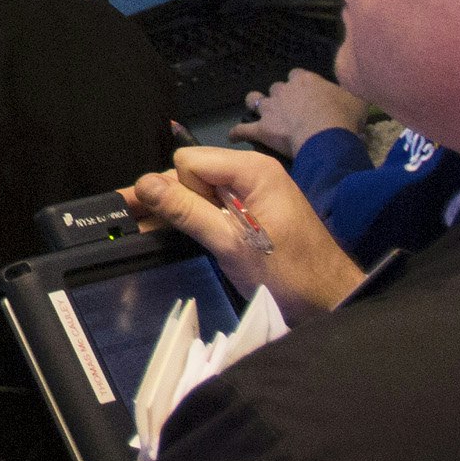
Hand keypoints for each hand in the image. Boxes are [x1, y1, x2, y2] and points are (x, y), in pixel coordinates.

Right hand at [122, 145, 364, 323]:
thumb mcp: (231, 244)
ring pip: (200, 192)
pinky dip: (196, 219)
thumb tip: (144, 184)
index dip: (180, 190)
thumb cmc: (286, 272)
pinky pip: (215, 206)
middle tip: (130, 222)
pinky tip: (168, 231)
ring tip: (139, 227)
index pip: (189, 161)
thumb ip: (187, 211)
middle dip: (168, 198)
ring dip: (179, 211)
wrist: (329, 299)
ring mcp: (254, 192)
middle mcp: (251, 173)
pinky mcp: (254, 212)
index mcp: (251, 170)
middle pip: (192, 174)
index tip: (181, 222)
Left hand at [231, 66, 370, 158]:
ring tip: (257, 111)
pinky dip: (238, 133)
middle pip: (277, 88)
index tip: (307, 94)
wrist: (326, 135)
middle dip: (281, 96)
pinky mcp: (262, 128)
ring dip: (255, 104)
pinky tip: (233, 137)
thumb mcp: (356, 99)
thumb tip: (354, 94)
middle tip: (289, 109)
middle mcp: (284, 90)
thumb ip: (350, 94)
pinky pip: (244, 130)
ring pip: (255, 99)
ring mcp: (270, 108)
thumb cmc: (344, 116)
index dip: (300, 85)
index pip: (298, 75)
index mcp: (305, 80)